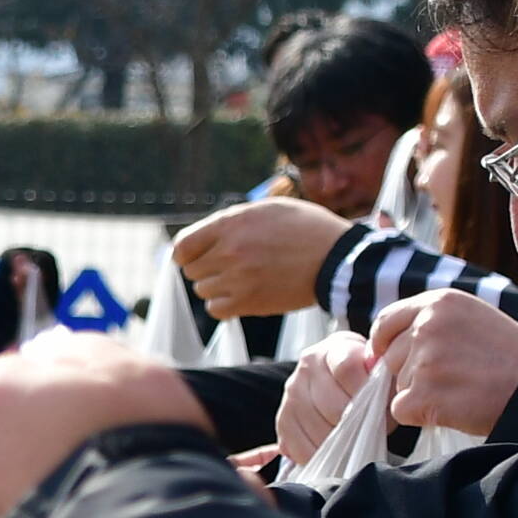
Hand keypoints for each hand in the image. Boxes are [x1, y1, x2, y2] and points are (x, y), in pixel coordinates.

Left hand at [171, 196, 356, 319]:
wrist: (335, 258)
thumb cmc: (305, 229)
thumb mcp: (266, 209)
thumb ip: (232, 221)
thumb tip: (205, 236)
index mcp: (231, 224)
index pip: (182, 246)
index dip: (186, 252)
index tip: (195, 255)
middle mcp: (229, 252)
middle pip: (191, 270)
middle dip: (205, 267)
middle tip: (227, 265)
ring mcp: (238, 279)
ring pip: (202, 290)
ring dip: (216, 286)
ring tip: (239, 278)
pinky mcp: (249, 303)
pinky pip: (216, 309)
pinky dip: (223, 304)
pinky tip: (240, 295)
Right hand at [277, 333, 379, 465]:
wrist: (337, 387)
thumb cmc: (363, 382)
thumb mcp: (378, 371)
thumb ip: (382, 375)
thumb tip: (381, 379)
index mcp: (331, 351)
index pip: (346, 368)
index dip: (365, 389)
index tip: (379, 403)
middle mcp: (305, 370)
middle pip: (332, 405)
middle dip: (356, 423)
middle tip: (368, 427)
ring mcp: (291, 397)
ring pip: (319, 430)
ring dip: (341, 443)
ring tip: (354, 439)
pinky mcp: (283, 422)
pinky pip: (303, 449)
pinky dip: (324, 456)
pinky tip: (336, 450)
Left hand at [364, 290, 517, 435]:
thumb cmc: (511, 357)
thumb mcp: (471, 320)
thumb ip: (430, 325)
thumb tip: (377, 351)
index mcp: (439, 303)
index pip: (387, 321)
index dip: (384, 343)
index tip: (387, 357)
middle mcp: (427, 325)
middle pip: (391, 358)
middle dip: (412, 374)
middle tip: (453, 380)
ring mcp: (424, 359)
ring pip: (398, 385)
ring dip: (421, 395)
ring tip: (461, 391)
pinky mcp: (424, 393)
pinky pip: (401, 410)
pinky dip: (422, 416)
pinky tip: (454, 408)